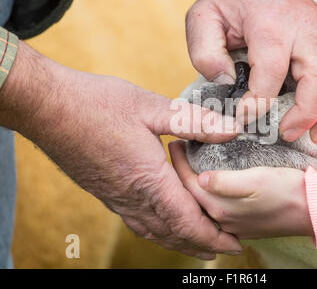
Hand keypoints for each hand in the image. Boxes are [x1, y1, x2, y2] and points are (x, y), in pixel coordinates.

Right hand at [0, 42, 242, 259]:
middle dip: (202, 245)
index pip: (187, 221)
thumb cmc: (96, 104)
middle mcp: (131, 197)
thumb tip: (232, 129)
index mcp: (148, 178)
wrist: (45, 107)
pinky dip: (158, 231)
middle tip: (225, 248)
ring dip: (180, 242)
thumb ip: (194, 121)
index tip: (235, 244)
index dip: (214, 236)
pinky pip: (137, 222)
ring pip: (154, 232)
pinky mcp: (104, 192)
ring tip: (199, 245)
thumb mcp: (150, 107)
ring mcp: (115, 198)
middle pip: (173, 234)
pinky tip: (162, 226)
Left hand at [169, 141, 313, 237]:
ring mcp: (234, 223)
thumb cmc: (288, 191)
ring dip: (195, 182)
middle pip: (193, 193)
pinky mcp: (245, 221)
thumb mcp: (257, 181)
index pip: (189, 184)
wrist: (316, 209)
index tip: (174, 141)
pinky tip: (212, 179)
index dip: (179, 162)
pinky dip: (209, 191)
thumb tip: (200, 178)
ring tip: (192, 161)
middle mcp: (223, 219)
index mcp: (221, 208)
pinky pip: (218, 205)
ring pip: (205, 200)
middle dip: (183, 172)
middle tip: (180, 148)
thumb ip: (225, 183)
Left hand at [186, 0, 316, 143]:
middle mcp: (304, 28)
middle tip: (287, 134)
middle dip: (307, 112)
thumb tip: (226, 83)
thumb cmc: (233, 1)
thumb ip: (205, 52)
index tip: (245, 118)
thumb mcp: (203, 18)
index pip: (271, 67)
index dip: (259, 100)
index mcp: (269, 23)